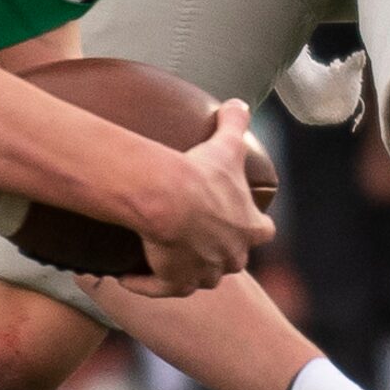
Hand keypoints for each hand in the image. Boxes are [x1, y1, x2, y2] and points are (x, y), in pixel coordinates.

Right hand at [120, 99, 273, 297]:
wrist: (171, 199)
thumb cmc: (201, 174)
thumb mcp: (225, 145)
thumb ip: (235, 122)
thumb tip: (239, 101)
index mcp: (250, 227)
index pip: (261, 231)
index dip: (250, 226)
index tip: (237, 220)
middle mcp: (232, 256)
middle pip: (230, 260)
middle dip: (218, 253)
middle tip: (195, 240)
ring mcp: (205, 273)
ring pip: (198, 278)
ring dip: (183, 270)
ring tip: (160, 258)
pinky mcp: (176, 283)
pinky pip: (160, 289)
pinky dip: (145, 284)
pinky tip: (128, 278)